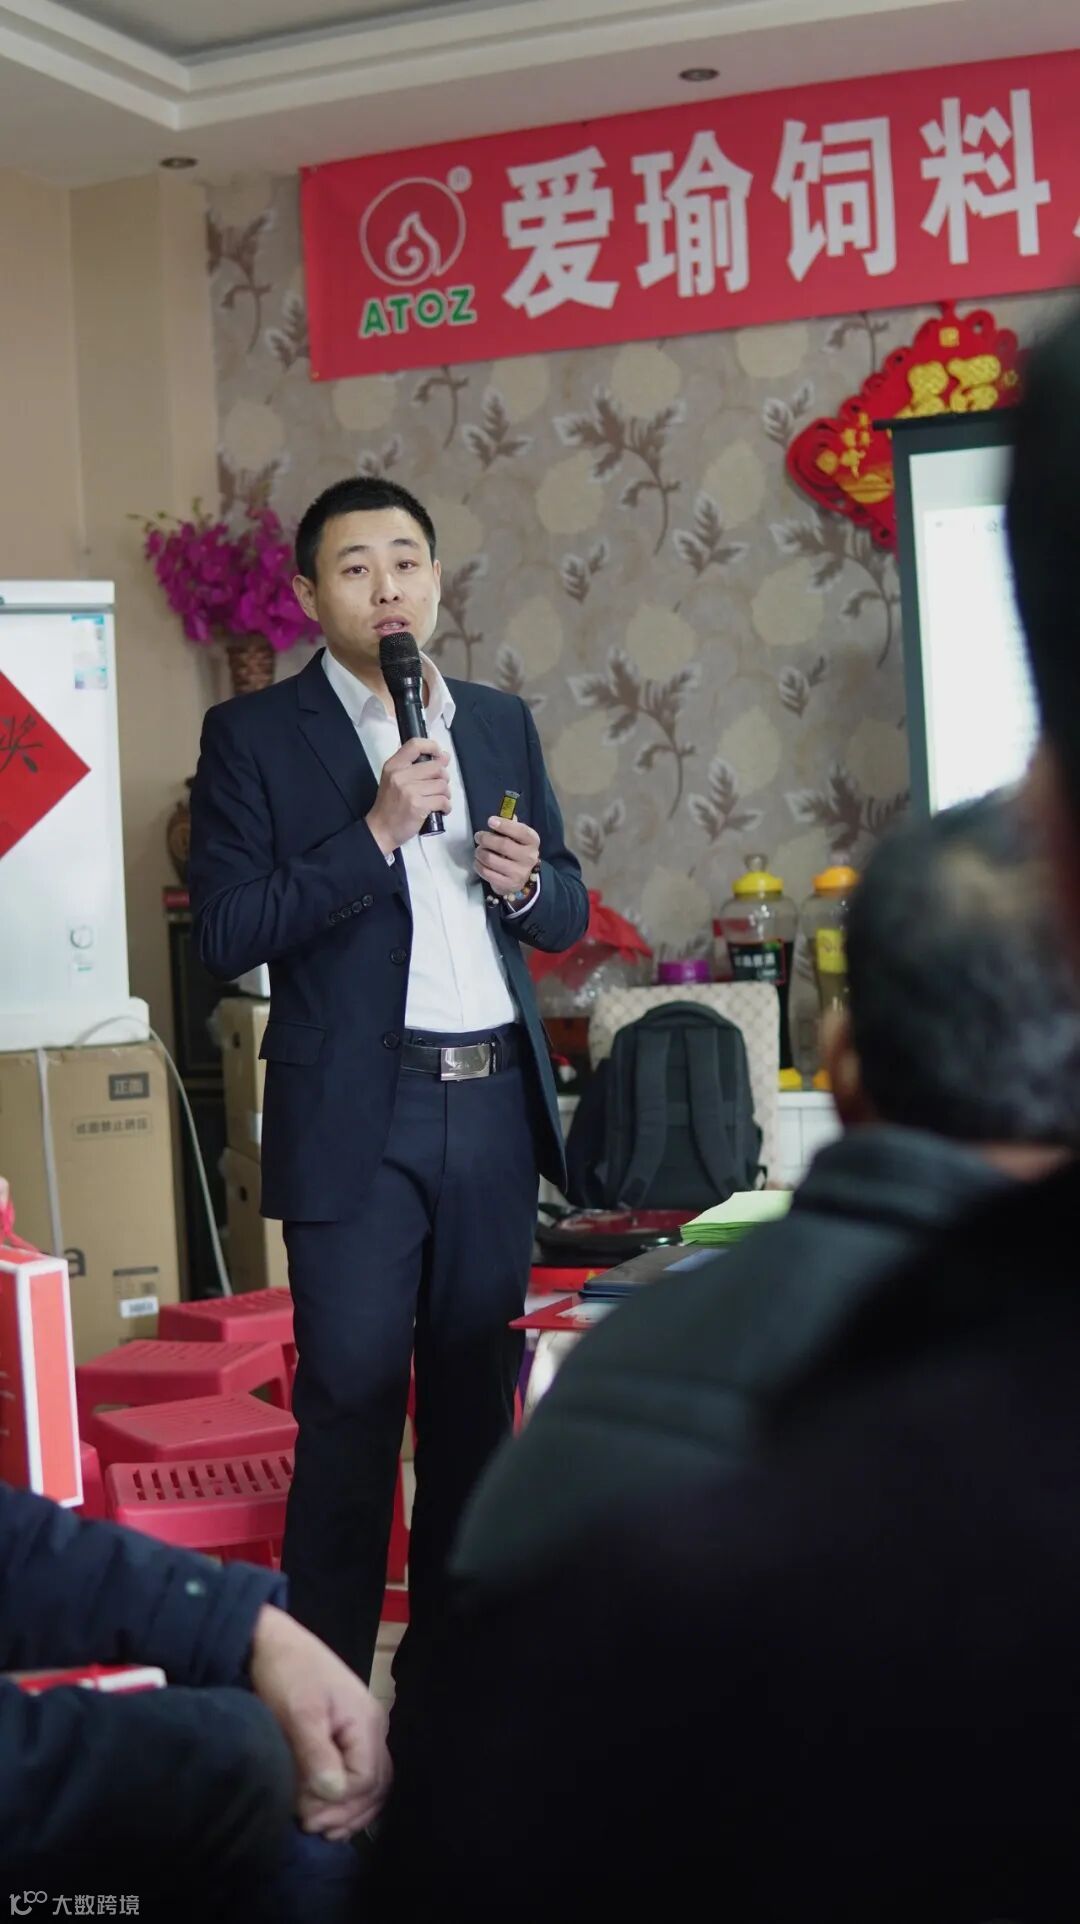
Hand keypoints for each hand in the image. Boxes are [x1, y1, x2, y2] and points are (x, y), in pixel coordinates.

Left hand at [248, 1604, 391, 1840]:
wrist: (274, 1643)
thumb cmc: (286, 1673)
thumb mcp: (298, 1712)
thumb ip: (317, 1752)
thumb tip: (333, 1793)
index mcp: (365, 1721)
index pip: (366, 1779)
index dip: (338, 1803)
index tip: (305, 1812)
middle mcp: (373, 1728)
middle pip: (376, 1786)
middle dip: (345, 1812)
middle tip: (309, 1826)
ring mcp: (365, 1731)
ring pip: (373, 1785)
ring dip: (350, 1811)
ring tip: (320, 1828)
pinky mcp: (351, 1735)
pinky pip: (362, 1775)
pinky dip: (349, 1799)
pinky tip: (329, 1813)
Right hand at [366, 738, 450, 855]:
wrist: (381, 830)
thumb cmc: (389, 805)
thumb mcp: (394, 780)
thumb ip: (415, 767)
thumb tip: (444, 757)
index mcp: (393, 766)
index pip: (415, 745)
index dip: (432, 747)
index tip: (440, 756)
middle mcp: (400, 775)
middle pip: (436, 767)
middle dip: (444, 777)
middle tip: (439, 787)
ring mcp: (409, 791)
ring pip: (442, 784)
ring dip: (446, 794)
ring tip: (439, 800)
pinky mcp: (418, 806)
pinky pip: (442, 800)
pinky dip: (446, 806)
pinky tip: (441, 809)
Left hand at [474, 815, 539, 897]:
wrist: (521, 877)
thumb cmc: (516, 851)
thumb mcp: (517, 837)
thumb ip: (510, 826)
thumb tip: (504, 814)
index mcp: (532, 841)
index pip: (520, 831)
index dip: (504, 825)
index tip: (490, 821)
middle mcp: (529, 857)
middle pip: (503, 845)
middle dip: (486, 838)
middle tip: (478, 836)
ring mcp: (519, 873)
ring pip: (491, 859)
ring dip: (480, 852)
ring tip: (479, 850)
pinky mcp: (508, 884)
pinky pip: (486, 872)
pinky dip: (478, 865)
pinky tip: (478, 862)